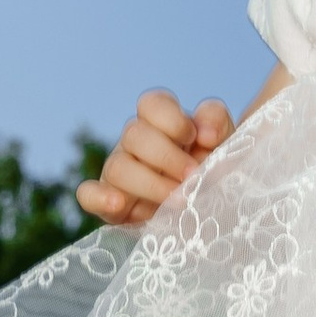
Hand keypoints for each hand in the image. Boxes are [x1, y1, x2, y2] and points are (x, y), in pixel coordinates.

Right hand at [76, 88, 234, 226]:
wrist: (212, 213)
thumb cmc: (216, 172)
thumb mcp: (228, 143)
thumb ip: (216, 122)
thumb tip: (204, 131)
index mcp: (162, 123)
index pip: (151, 104)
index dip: (171, 119)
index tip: (193, 138)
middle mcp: (136, 143)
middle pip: (134, 134)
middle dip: (166, 157)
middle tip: (194, 177)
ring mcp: (119, 172)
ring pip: (116, 166)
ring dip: (149, 184)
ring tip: (178, 202)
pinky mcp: (110, 203)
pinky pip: (87, 194)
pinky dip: (99, 197)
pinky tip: (118, 204)